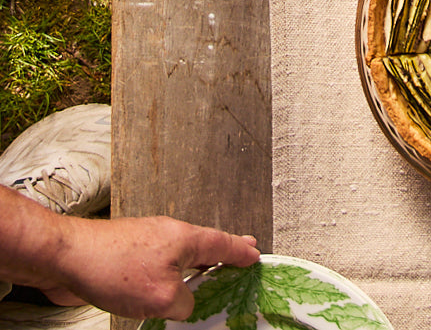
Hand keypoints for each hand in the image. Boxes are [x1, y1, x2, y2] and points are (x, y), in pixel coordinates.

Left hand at [40, 214, 259, 319]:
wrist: (68, 257)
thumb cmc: (116, 269)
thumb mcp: (163, 297)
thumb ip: (185, 302)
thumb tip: (184, 302)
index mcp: (186, 238)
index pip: (223, 243)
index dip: (241, 251)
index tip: (256, 254)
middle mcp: (170, 234)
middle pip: (204, 243)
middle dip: (224, 250)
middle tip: (242, 251)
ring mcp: (147, 240)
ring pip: (181, 253)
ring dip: (196, 265)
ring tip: (207, 274)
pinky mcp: (127, 252)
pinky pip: (159, 262)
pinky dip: (171, 273)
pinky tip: (165, 286)